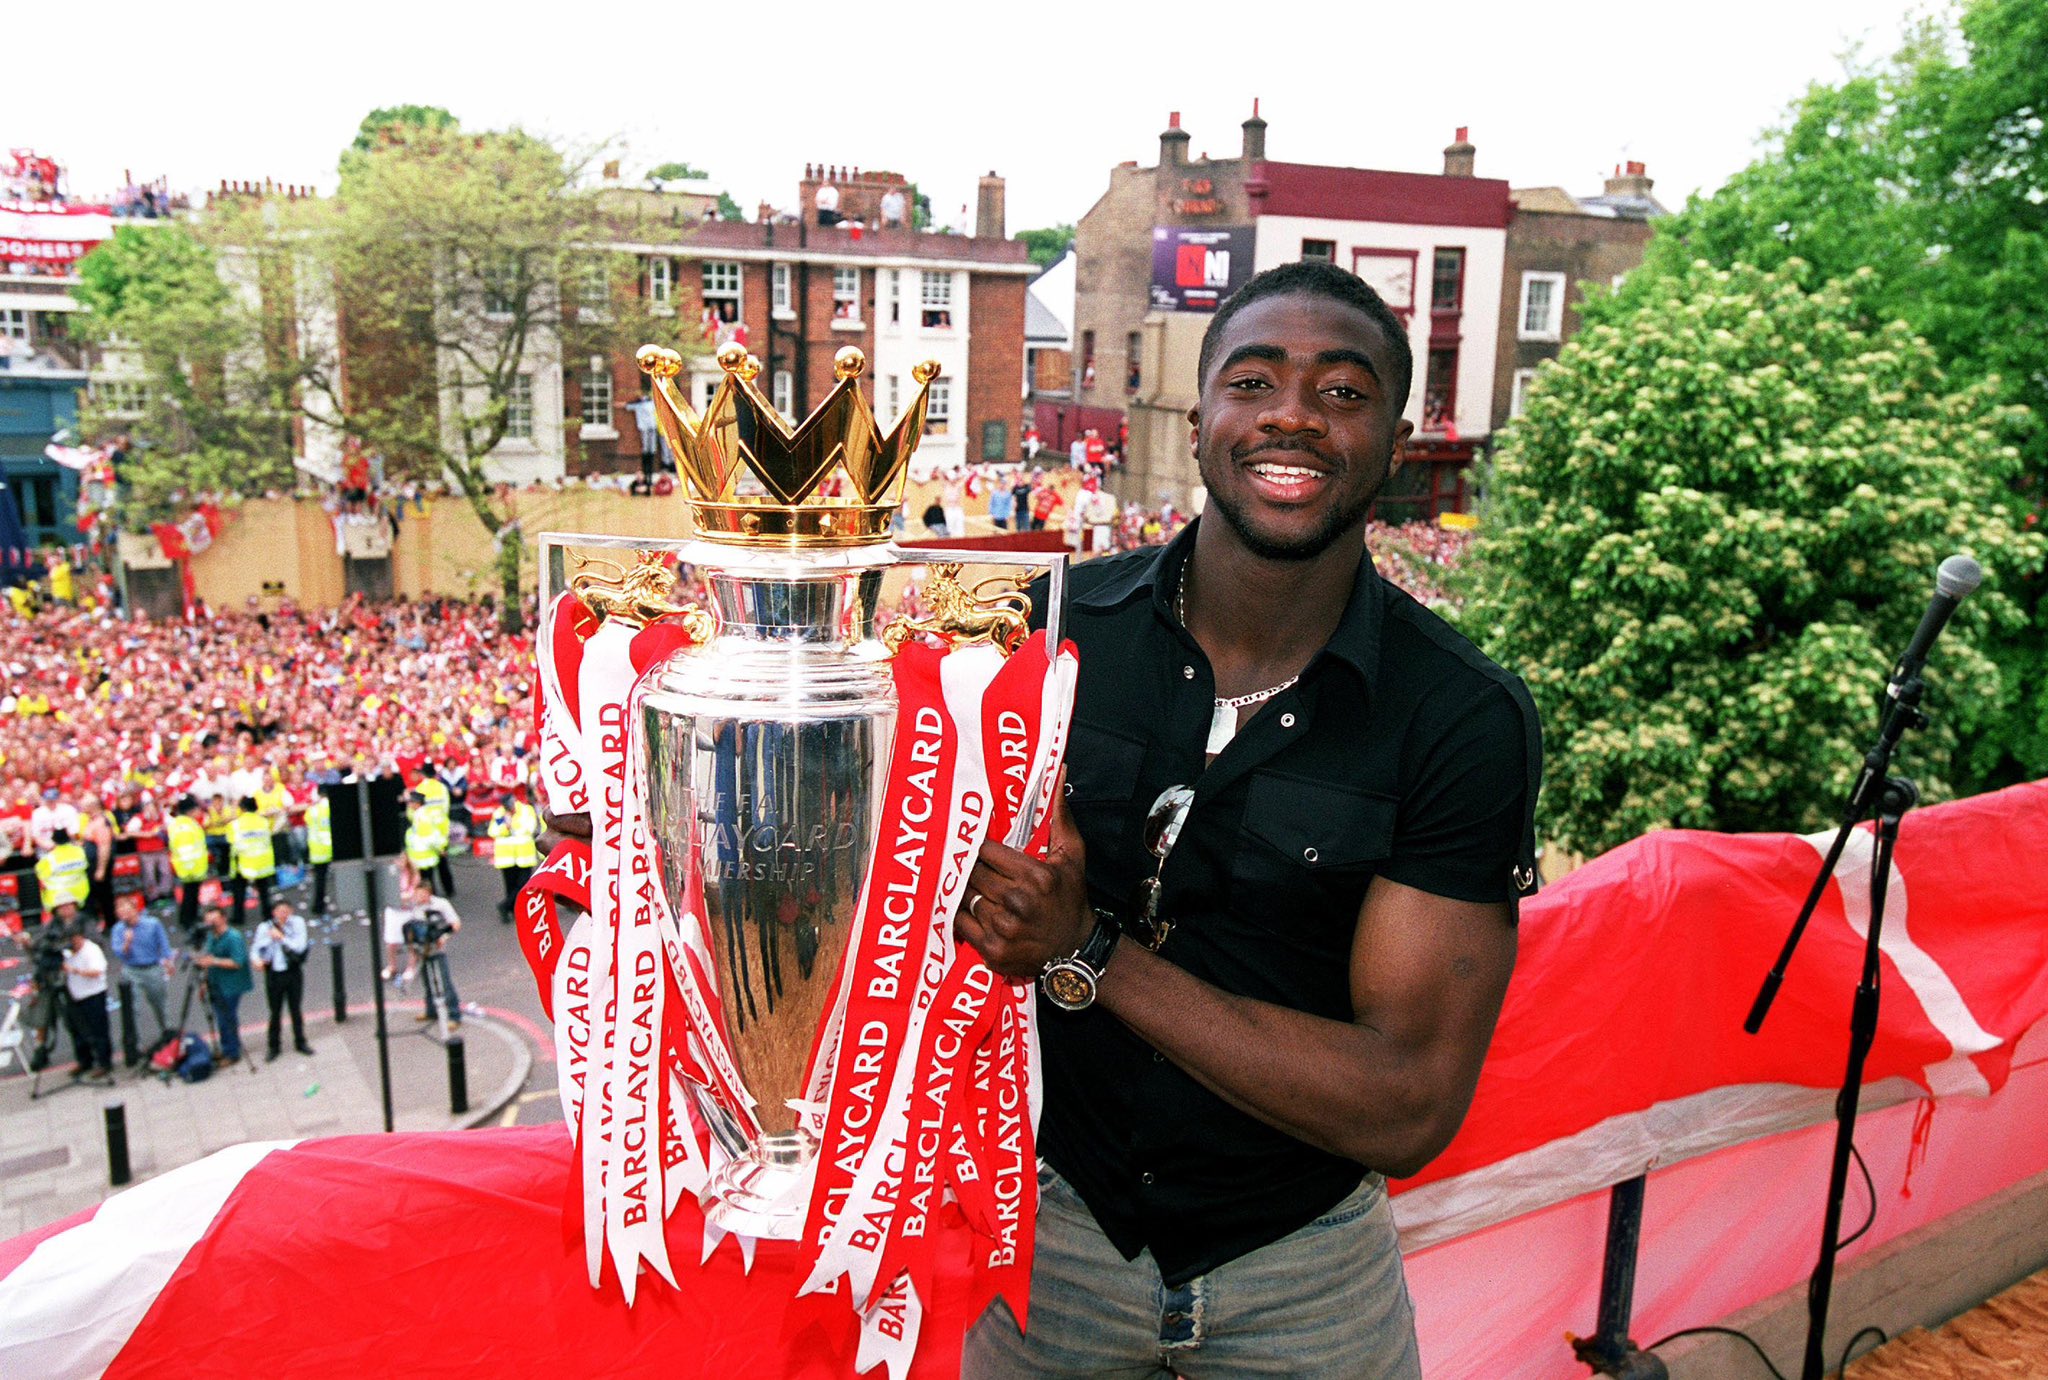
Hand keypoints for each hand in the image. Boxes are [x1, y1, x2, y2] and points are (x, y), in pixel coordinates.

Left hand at [954, 773, 1091, 980]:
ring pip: (967, 898)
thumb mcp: (1071, 855)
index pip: (987, 852)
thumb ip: (1059, 815)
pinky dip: (962, 916)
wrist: (1074, 950)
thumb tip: (1058, 772)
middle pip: (974, 875)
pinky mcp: (994, 951)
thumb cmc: (1070, 897)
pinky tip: (970, 909)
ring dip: (966, 892)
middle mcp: (1020, 902)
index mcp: (1037, 876)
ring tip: (972, 887)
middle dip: (971, 869)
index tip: (977, 848)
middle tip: (969, 866)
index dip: (979, 849)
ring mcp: (1005, 929)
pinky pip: (962, 925)